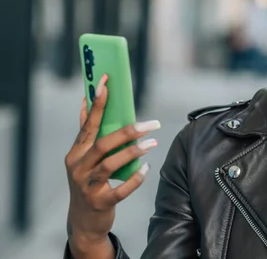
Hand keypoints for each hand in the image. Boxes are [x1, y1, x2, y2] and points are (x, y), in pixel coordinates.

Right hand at [64, 74, 159, 256]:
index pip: (88, 124)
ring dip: (134, 152)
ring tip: (152, 142)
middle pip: (103, 144)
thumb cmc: (88, 182)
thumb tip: (86, 100)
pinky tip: (146, 167)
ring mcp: (87, 186)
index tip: (106, 83)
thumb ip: (87, 132)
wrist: (84, 221)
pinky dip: (135, 178)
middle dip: (128, 131)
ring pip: (111, 164)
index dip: (97, 104)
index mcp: (76, 153)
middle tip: (151, 123)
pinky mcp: (100, 202)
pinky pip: (120, 189)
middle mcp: (78, 168)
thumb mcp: (83, 158)